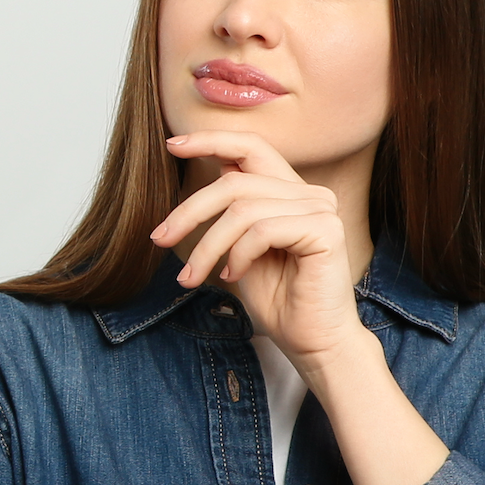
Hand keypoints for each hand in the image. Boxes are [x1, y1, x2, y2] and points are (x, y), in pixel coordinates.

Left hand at [150, 131, 365, 368]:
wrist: (314, 344)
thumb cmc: (280, 302)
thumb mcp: (241, 251)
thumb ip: (232, 215)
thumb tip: (204, 182)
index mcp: (291, 192)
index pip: (251, 147)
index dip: (210, 140)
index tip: (172, 145)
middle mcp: (311, 194)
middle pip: (235, 181)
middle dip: (190, 211)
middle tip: (159, 239)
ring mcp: (321, 209)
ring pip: (242, 209)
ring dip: (207, 246)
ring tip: (193, 277)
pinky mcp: (325, 230)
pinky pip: (262, 230)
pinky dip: (237, 255)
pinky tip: (232, 277)